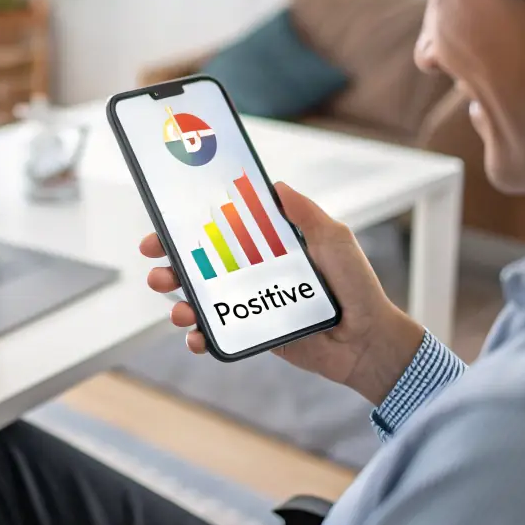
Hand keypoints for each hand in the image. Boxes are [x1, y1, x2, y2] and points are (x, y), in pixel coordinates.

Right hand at [141, 181, 424, 406]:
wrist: (367, 339)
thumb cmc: (356, 285)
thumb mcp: (334, 239)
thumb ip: (306, 214)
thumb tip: (276, 186)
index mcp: (265, 244)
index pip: (218, 229)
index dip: (186, 226)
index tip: (163, 223)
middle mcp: (251, 271)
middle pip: (197, 264)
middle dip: (169, 264)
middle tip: (157, 266)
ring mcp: (248, 303)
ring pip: (200, 300)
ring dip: (178, 302)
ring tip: (178, 307)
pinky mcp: (251, 333)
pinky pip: (217, 335)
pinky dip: (198, 337)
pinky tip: (196, 337)